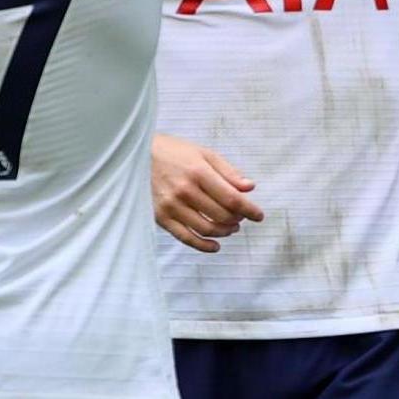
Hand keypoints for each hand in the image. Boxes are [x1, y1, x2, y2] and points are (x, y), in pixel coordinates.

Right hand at [151, 133, 264, 252]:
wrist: (138, 156)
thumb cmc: (175, 153)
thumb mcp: (204, 153)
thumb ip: (228, 172)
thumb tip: (250, 187)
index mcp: (198, 172)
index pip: (231, 198)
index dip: (249, 209)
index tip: (260, 215)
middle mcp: (185, 191)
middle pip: (221, 215)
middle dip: (238, 219)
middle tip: (242, 217)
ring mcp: (172, 206)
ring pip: (206, 228)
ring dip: (224, 232)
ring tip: (232, 228)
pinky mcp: (161, 218)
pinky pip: (186, 238)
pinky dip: (203, 246)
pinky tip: (215, 245)